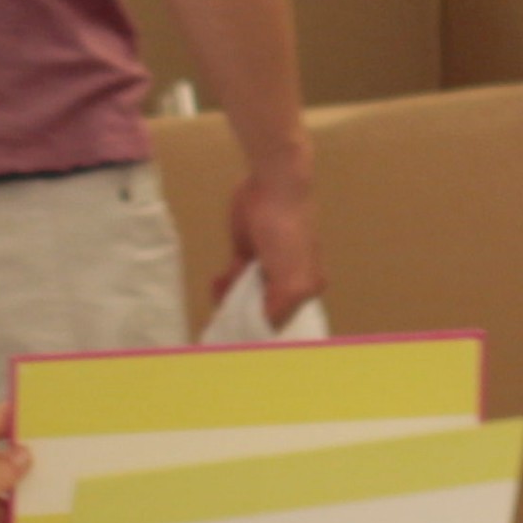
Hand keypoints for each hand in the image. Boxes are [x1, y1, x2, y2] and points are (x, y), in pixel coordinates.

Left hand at [231, 164, 323, 323]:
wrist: (273, 187)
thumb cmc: (288, 231)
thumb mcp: (290, 279)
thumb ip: (278, 308)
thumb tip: (263, 328)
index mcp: (305, 288)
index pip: (280, 320)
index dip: (259, 329)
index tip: (238, 336)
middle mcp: (287, 280)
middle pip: (260, 309)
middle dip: (240, 316)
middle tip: (220, 322)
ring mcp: (265, 267)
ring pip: (243, 295)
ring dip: (228, 301)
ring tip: (218, 296)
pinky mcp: (246, 253)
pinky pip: (233, 278)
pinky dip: (223, 285)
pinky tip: (217, 282)